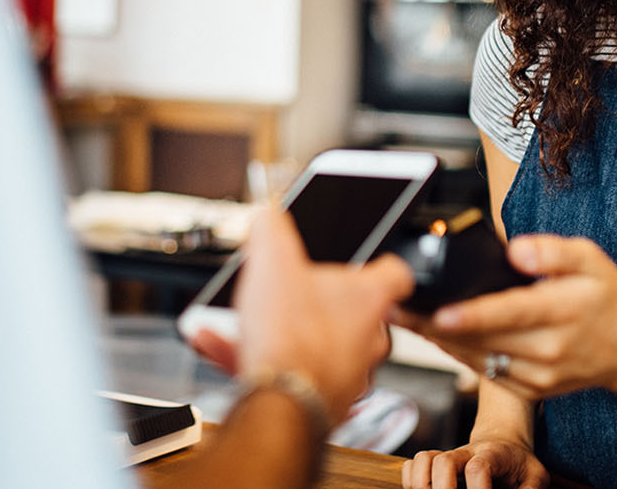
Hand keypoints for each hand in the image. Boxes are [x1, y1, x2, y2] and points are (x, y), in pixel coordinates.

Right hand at [232, 206, 414, 423]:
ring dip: (280, 330)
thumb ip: (272, 229)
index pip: (396, 274)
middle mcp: (368, 339)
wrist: (279, 403)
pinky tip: (219, 344)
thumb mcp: (273, 261)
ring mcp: (349, 374)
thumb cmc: (291, 337)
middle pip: (352, 311)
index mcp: (369, 298)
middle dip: (315, 301)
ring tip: (243, 320)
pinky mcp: (323, 402)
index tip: (366, 261)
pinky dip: (258, 358)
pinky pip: (290, 372)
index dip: (379, 263)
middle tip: (287, 291)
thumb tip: (267, 214)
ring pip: (315, 344)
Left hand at [394, 234, 616, 400]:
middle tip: (395, 305)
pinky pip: (486, 372)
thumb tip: (517, 250)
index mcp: (563, 312)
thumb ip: (553, 250)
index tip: (439, 312)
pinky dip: (458, 354)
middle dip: (434, 325)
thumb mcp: (591, 259)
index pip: (510, 314)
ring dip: (437, 340)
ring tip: (402, 317)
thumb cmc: (605, 297)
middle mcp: (549, 350)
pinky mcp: (531, 391)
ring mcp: (539, 376)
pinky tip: (434, 335)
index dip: (472, 315)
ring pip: (478, 359)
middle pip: (483, 340)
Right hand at [401, 437, 548, 488]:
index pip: (478, 468)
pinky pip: (411, 465)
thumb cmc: (520, 463)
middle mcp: (465, 453)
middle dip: (443, 488)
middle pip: (443, 461)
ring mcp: (447, 457)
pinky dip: (410, 481)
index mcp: (492, 454)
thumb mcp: (536, 475)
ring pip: (423, 459)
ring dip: (422, 484)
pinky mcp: (434, 464)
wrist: (503, 440)